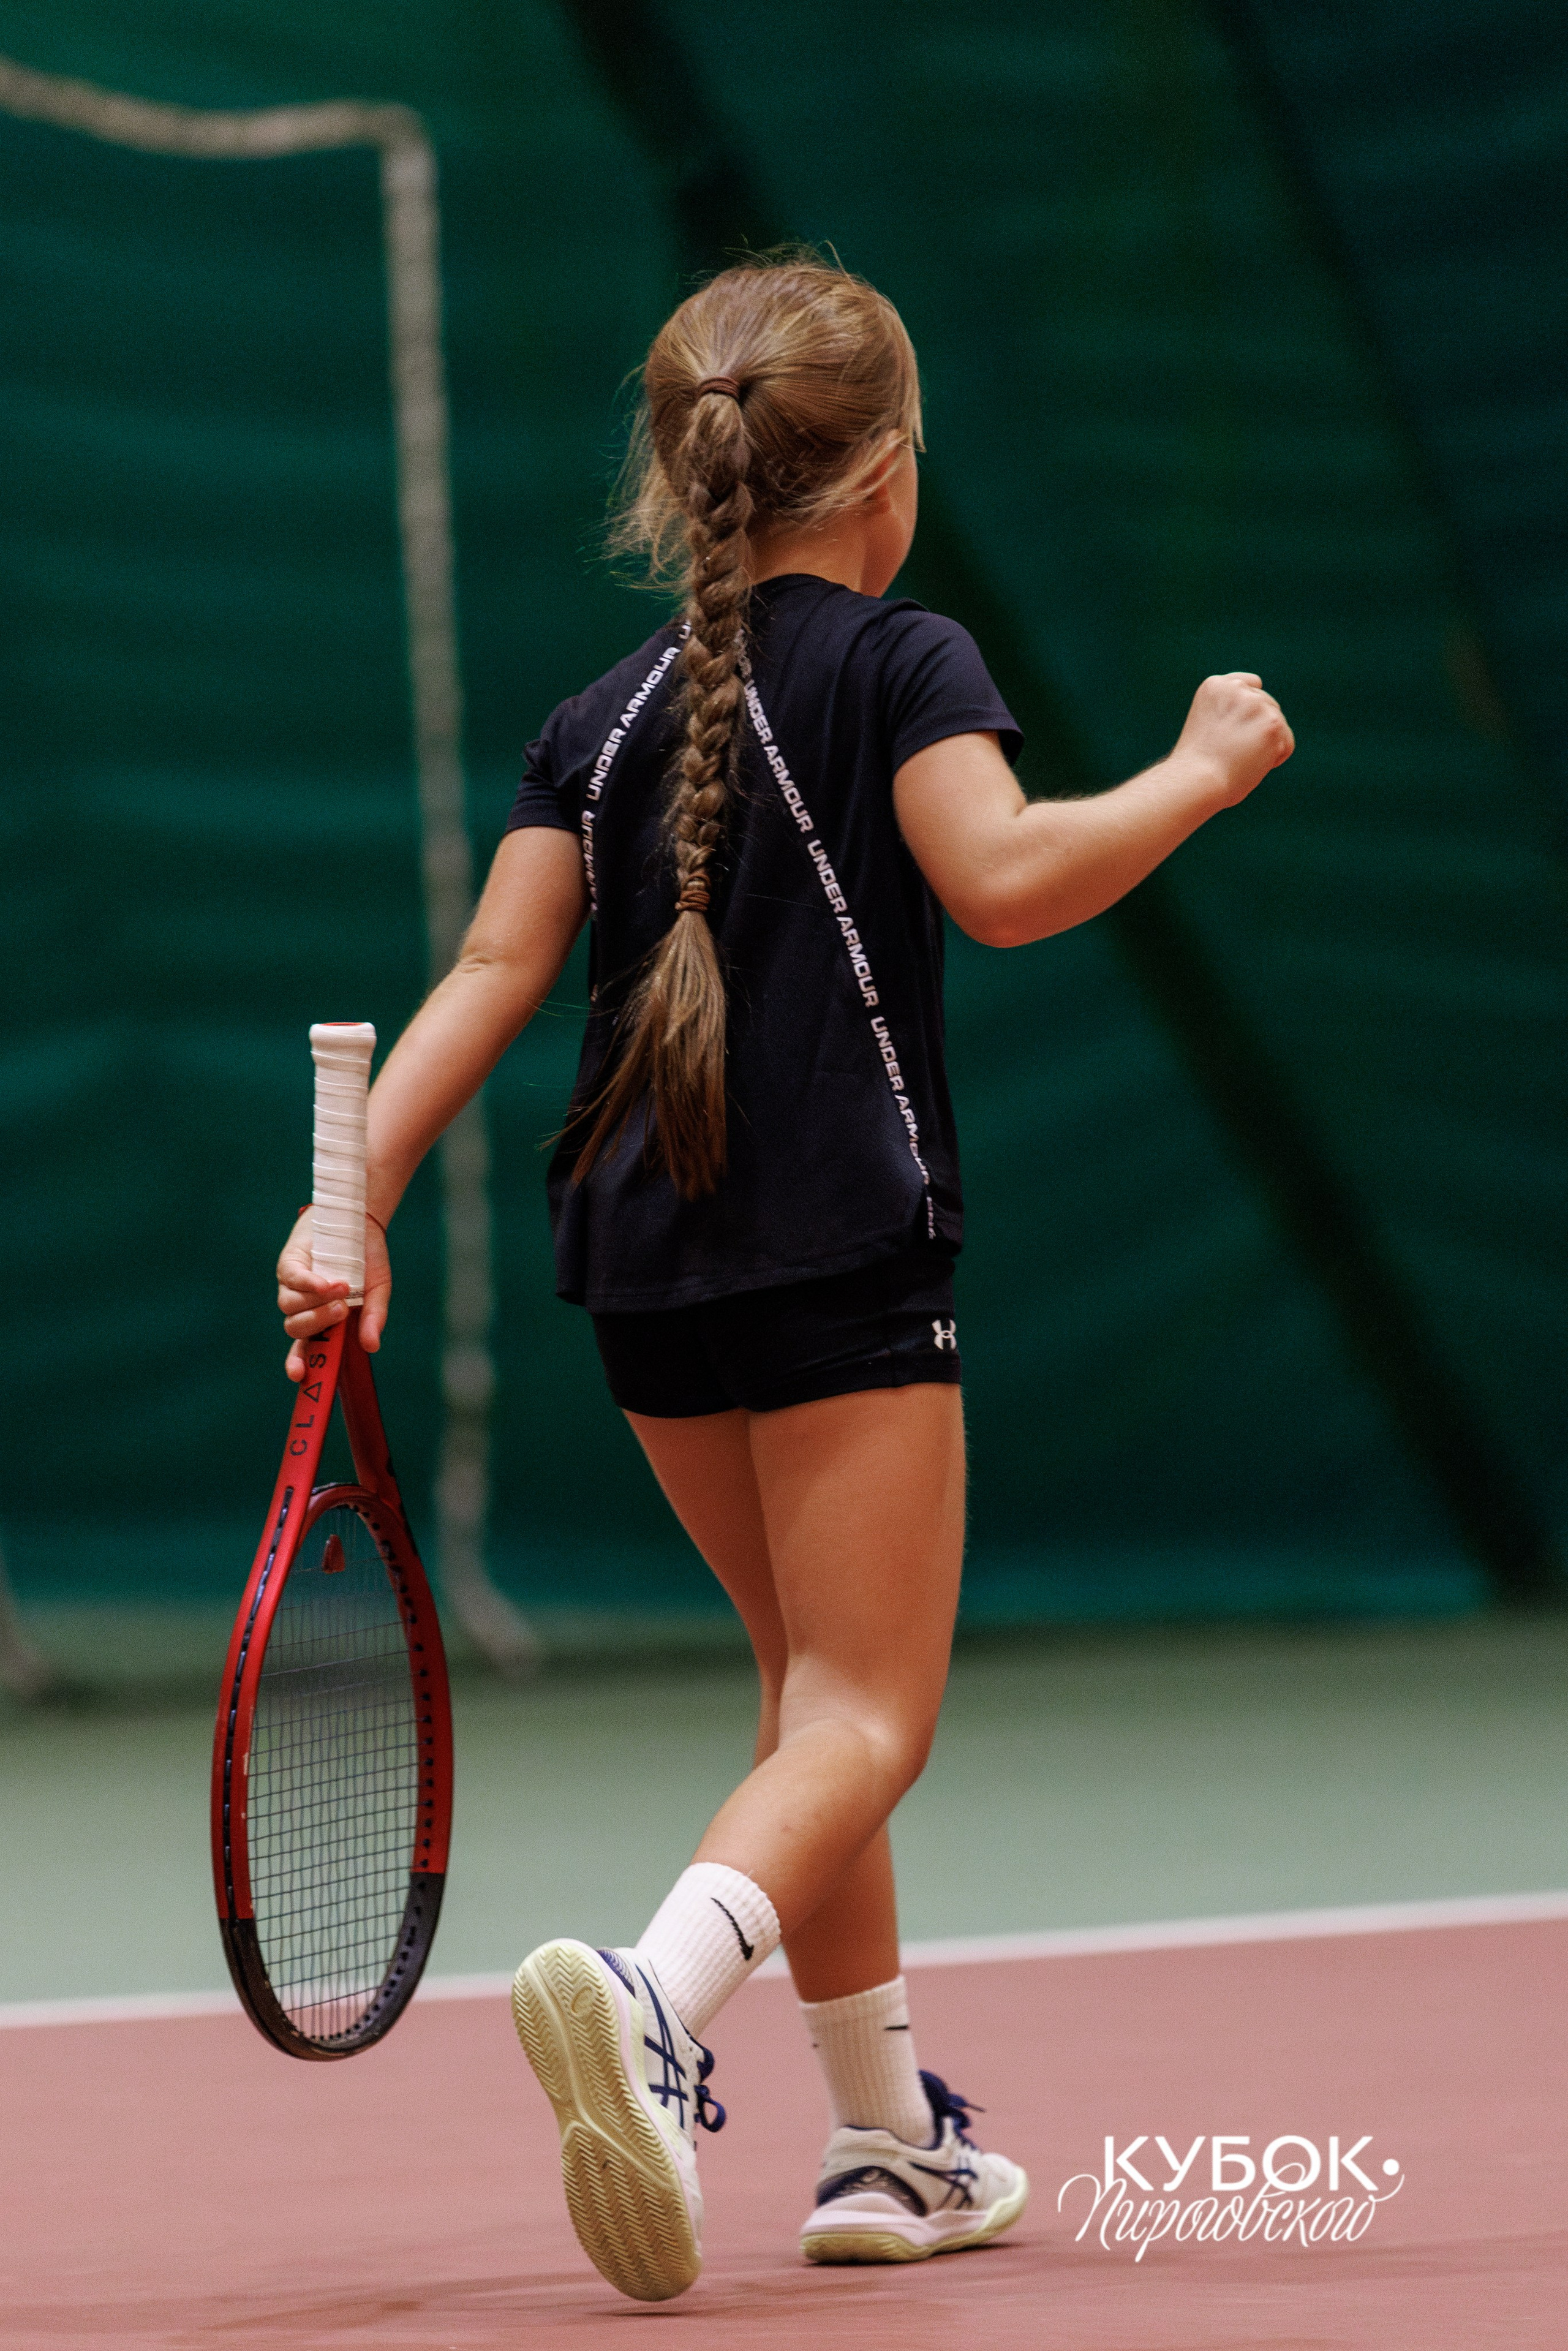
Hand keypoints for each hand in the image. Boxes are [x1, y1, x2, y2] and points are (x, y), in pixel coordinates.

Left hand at [277, 1211, 392, 1382]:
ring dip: (316, 1303)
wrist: (361, 1220)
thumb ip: (373, 1318)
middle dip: (318, 1324)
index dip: (297, 1363)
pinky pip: (291, 1280)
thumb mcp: (377, 1291)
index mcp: (323, 1321)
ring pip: (290, 1307)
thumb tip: (371, 1346)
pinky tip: (327, 1282)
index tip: (299, 1375)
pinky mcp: (289, 1264)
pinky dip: (309, 1284)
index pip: (303, 1349)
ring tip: (343, 1288)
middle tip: (342, 1310)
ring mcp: (292, 1286)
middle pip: (296, 1329)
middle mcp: (304, 1307)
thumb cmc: (368, 1261)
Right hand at [1172, 672, 1294, 806]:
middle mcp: (1237, 688)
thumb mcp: (1206, 723)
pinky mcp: (1272, 723)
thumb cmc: (1197, 764)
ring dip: (1266, 745)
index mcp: (1215, 685)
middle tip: (1233, 752)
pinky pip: (1286, 742)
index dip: (1249, 711)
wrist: (1196, 781)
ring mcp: (1256, 704)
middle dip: (1258, 729)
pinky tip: (1253, 765)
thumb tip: (1259, 719)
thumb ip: (1231, 711)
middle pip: (1268, 705)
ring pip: (1278, 724)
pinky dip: (1275, 758)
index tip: (1236, 730)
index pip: (1251, 684)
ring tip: (1240, 759)